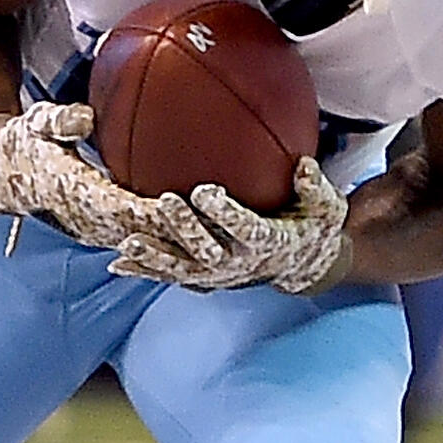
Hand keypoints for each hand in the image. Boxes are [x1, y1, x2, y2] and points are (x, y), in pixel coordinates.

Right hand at [0, 103, 210, 253]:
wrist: (2, 175)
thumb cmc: (25, 142)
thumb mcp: (36, 123)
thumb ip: (61, 121)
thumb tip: (85, 119)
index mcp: (76, 193)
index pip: (124, 207)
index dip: (155, 211)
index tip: (187, 204)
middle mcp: (88, 220)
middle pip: (142, 234)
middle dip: (176, 236)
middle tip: (217, 231)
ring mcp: (94, 231)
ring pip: (141, 244)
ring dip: (174, 247)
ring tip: (216, 243)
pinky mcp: (99, 233)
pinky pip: (135, 242)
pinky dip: (163, 244)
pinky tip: (193, 240)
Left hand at [111, 157, 351, 292]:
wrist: (303, 265)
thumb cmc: (313, 227)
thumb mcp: (326, 208)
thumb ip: (316, 188)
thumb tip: (303, 165)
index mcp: (268, 242)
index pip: (245, 228)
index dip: (225, 213)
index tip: (204, 190)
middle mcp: (239, 263)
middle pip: (208, 249)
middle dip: (185, 228)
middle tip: (165, 201)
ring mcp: (218, 274)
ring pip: (182, 269)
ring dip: (154, 258)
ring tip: (127, 245)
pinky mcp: (203, 277)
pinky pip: (171, 276)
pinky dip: (145, 271)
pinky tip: (116, 264)